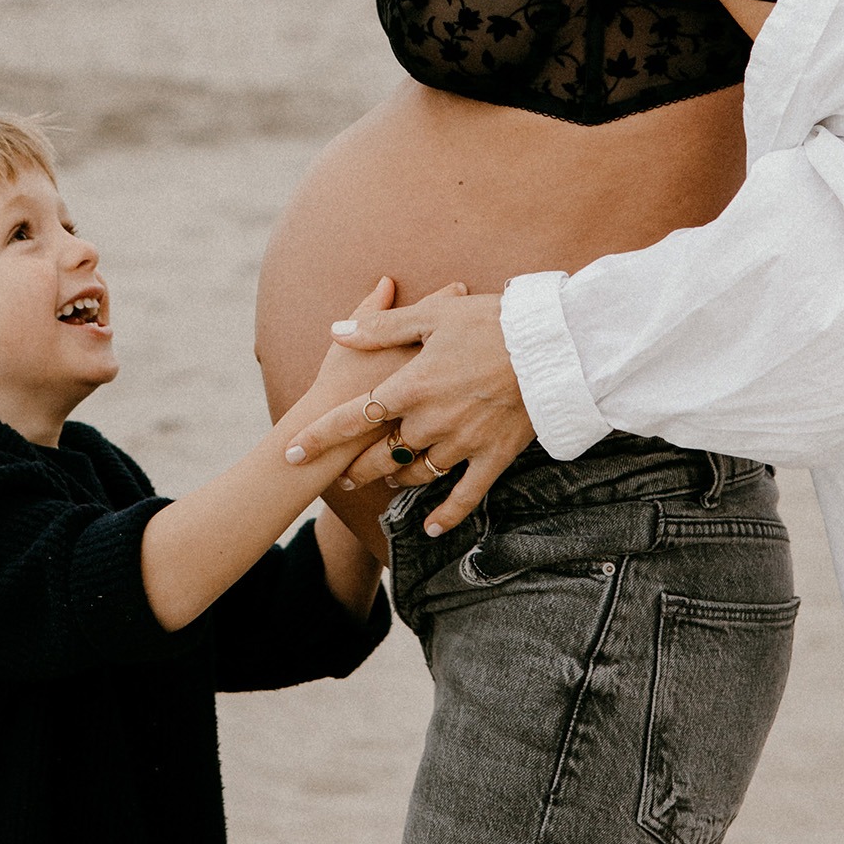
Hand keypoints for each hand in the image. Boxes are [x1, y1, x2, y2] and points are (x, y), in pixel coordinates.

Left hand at [286, 290, 536, 536]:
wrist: (553, 344)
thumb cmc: (491, 321)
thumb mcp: (432, 315)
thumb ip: (381, 327)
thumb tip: (336, 330)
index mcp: (411, 386)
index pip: (352, 417)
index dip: (319, 437)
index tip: (291, 454)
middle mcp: (431, 421)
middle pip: (382, 454)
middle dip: (356, 468)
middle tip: (341, 477)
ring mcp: (463, 442)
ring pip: (418, 472)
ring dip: (397, 479)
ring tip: (387, 479)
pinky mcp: (494, 456)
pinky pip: (467, 495)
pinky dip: (447, 514)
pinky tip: (430, 528)